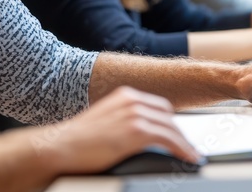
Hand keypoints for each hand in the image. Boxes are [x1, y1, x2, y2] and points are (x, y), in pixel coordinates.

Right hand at [41, 87, 200, 173]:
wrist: (60, 147)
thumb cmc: (77, 140)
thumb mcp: (105, 121)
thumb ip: (124, 122)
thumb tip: (141, 136)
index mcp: (125, 95)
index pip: (159, 107)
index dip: (171, 123)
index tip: (179, 135)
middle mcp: (132, 99)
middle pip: (168, 116)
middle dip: (180, 133)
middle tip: (188, 147)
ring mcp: (135, 113)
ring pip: (172, 128)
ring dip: (184, 143)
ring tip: (191, 156)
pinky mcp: (137, 131)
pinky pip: (169, 139)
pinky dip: (182, 149)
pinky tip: (188, 158)